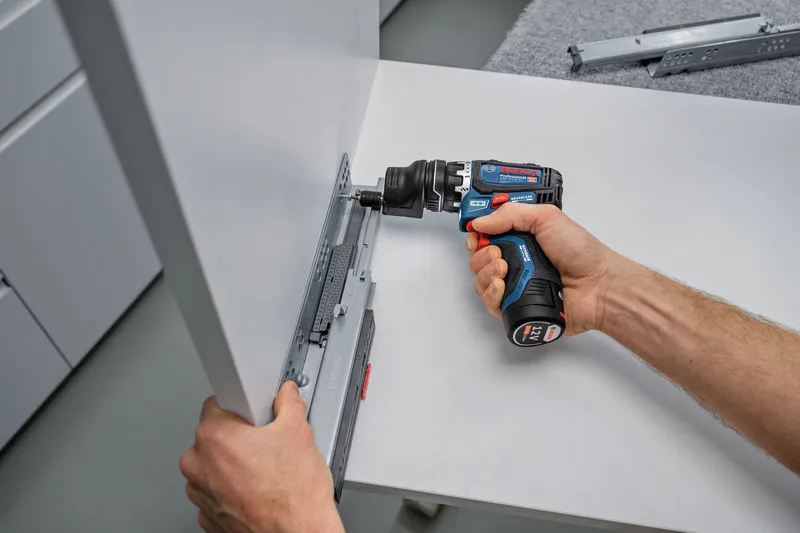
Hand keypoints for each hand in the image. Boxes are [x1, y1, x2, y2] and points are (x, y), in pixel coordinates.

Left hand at [179, 382, 343, 532]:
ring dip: (233, 465)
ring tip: (265, 471)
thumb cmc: (294, 495)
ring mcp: (200, 493)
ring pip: (213, 465)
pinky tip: (258, 489)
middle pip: (214, 435)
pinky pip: (216, 491)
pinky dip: (232, 489)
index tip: (254, 414)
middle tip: (266, 444)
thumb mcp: (299, 432)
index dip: (242, 406)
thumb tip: (286, 395)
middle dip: (239, 436)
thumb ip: (288, 403)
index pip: (218, 402)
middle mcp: (198, 464)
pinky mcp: (207, 515)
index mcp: (214, 437)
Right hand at [466, 203, 621, 336]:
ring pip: (480, 282)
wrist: (598, 285)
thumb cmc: (581, 253)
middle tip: (498, 252)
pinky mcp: (516, 308)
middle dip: (481, 254)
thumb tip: (480, 221)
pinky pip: (490, 304)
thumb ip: (511, 214)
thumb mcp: (547, 218)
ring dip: (485, 273)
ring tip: (503, 269)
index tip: (477, 234)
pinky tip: (501, 286)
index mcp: (521, 240)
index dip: (477, 236)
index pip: (486, 237)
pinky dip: (490, 294)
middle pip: (478, 260)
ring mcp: (515, 286)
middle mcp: (515, 263)